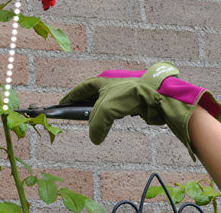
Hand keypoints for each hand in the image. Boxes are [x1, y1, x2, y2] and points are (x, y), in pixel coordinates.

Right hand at [60, 62, 220, 159]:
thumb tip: (95, 139)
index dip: (72, 96)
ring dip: (101, 113)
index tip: (62, 104)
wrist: (157, 96)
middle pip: (94, 96)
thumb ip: (96, 125)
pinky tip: (112, 124)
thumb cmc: (129, 96)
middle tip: (77, 115)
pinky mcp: (135, 102)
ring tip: (95, 123)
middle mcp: (112, 85)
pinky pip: (119, 111)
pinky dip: (113, 117)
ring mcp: (124, 93)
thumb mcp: (106, 110)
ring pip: (108, 104)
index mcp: (103, 81)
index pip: (82, 89)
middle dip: (85, 105)